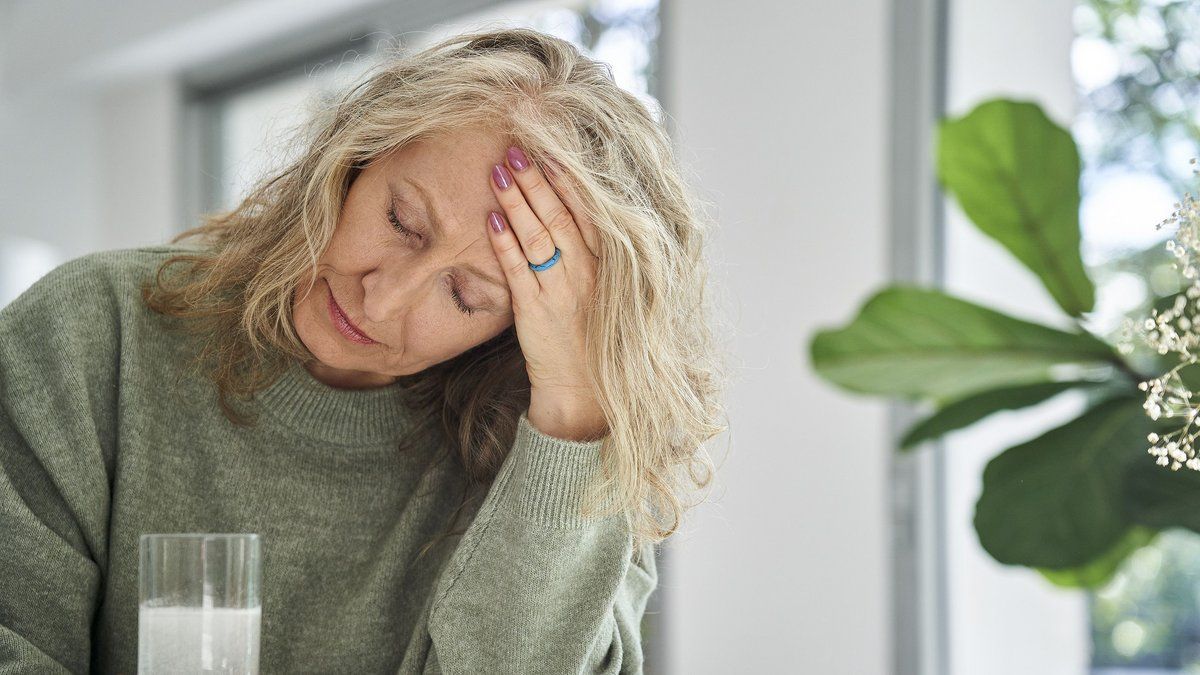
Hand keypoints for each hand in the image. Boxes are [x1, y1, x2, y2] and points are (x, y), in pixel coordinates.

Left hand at [486, 145, 607, 441]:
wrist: (586, 392)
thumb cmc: (594, 338)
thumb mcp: (605, 292)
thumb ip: (592, 255)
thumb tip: (574, 214)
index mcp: (607, 266)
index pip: (587, 211)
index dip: (568, 178)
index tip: (551, 148)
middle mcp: (587, 274)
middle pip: (560, 216)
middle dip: (537, 180)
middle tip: (517, 148)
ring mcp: (561, 291)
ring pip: (538, 236)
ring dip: (518, 201)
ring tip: (499, 171)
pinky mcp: (536, 312)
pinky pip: (517, 271)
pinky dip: (504, 243)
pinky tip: (490, 218)